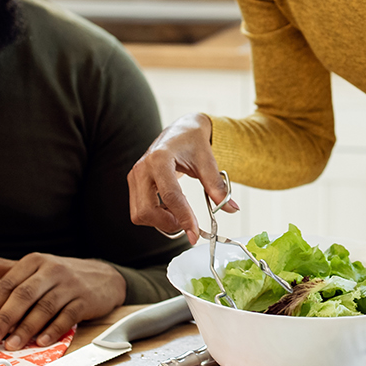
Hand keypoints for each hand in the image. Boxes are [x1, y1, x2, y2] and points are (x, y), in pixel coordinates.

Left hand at [0, 253, 126, 350]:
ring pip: (44, 307)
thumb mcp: (31, 267)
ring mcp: (69, 285)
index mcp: (34, 261)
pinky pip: (66, 317)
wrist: (103, 277)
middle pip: (24, 295)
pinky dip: (52, 331)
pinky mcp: (84, 300)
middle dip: (5, 318)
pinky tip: (41, 342)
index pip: (8, 283)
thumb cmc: (60, 275)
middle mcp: (51, 270)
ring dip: (26, 329)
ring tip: (12, 345)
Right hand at [127, 113, 237, 242]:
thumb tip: (232, 209)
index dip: (184, 218)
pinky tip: (170, 208)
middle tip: (188, 224)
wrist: (180, 131)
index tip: (195, 234)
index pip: (171, 196)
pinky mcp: (134, 184)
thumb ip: (217, 185)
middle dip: (168, 223)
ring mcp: (135, 177)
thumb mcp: (207, 161)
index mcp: (160, 159)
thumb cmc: (192, 142)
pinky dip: (155, 216)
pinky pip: (139, 210)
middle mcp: (142, 168)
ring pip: (139, 214)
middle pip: (147, 211)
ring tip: (179, 213)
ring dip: (160, 222)